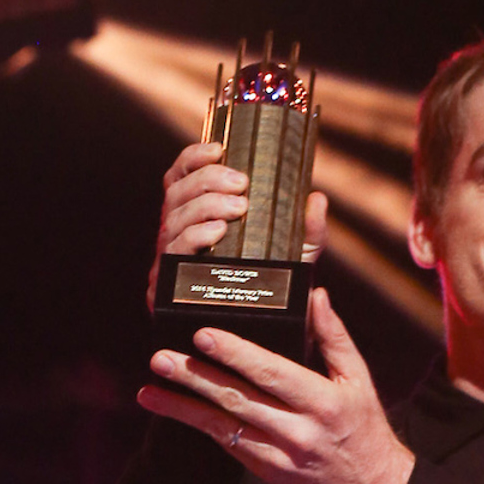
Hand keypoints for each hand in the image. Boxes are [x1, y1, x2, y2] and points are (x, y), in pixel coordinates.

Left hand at [141, 288, 414, 483]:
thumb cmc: (365, 427)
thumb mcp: (358, 380)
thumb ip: (335, 337)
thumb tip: (316, 296)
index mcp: (323, 401)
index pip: (272, 373)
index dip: (235, 354)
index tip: (203, 334)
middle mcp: (299, 430)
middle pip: (239, 399)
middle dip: (196, 377)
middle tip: (161, 359)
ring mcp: (280, 456)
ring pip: (223, 427)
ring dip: (183, 406)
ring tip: (150, 389)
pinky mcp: (267, 473)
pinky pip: (227, 444)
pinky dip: (198, 424)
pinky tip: (172, 408)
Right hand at [149, 139, 325, 308]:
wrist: (262, 335)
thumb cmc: (273, 289)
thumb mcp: (296, 257)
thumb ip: (309, 230)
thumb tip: (317, 199)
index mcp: (196, 217)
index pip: (180, 177)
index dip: (193, 158)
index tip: (220, 149)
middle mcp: (177, 235)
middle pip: (176, 194)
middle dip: (207, 182)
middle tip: (242, 186)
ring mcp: (170, 262)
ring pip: (173, 221)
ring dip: (204, 207)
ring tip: (237, 207)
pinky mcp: (165, 291)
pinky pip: (173, 256)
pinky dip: (194, 238)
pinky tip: (218, 232)